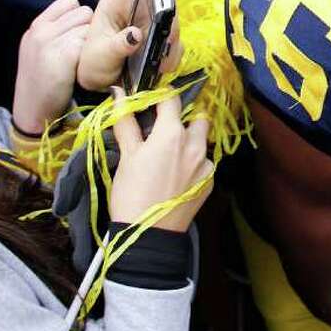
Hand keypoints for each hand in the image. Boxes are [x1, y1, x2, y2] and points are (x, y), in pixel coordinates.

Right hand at [11, 0, 92, 134]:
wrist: (32, 111)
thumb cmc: (42, 82)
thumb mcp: (39, 50)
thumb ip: (56, 31)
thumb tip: (84, 16)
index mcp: (36, 26)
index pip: (70, 1)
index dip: (79, 15)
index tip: (78, 34)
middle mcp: (41, 30)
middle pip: (84, 11)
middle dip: (88, 28)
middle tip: (82, 50)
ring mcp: (50, 41)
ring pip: (89, 26)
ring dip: (92, 42)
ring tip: (81, 60)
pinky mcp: (64, 54)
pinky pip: (89, 42)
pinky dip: (91, 55)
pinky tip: (82, 68)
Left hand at [77, 0, 182, 91]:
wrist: (100, 82)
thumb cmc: (93, 61)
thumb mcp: (101, 55)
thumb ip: (118, 45)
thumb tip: (137, 34)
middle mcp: (138, 4)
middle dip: (168, 12)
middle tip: (164, 36)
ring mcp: (151, 20)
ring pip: (173, 18)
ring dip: (171, 40)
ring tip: (159, 61)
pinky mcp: (161, 37)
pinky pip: (176, 41)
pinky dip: (172, 55)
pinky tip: (162, 68)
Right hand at [109, 86, 213, 230]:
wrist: (147, 236)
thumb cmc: (131, 194)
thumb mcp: (127, 156)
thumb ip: (126, 121)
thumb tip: (120, 94)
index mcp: (173, 133)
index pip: (172, 99)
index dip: (160, 97)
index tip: (152, 103)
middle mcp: (195, 144)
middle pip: (196, 117)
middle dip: (183, 119)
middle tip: (163, 132)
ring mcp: (206, 164)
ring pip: (202, 141)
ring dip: (190, 141)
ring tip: (169, 157)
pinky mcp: (210, 182)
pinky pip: (204, 162)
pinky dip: (193, 163)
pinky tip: (176, 177)